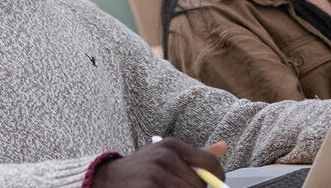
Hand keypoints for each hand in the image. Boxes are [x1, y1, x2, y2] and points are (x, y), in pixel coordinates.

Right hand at [92, 139, 227, 186]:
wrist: (106, 179)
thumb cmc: (141, 169)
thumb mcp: (166, 156)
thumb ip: (196, 154)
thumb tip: (223, 146)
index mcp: (171, 145)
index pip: (209, 163)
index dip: (218, 178)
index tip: (215, 185)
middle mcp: (164, 157)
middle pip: (200, 184)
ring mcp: (155, 174)